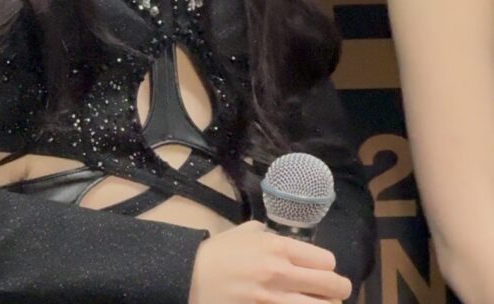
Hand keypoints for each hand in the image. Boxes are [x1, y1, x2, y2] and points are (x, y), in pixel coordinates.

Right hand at [187, 220, 351, 303]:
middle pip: (332, 286)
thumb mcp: (244, 233)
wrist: (190, 277)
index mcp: (278, 248)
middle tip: (336, 291)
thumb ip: (268, 234)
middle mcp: (282, 274)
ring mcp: (275, 301)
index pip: (326, 261)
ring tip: (323, 303)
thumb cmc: (218, 253)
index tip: (324, 270)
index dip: (328, 267)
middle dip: (339, 290)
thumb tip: (284, 241)